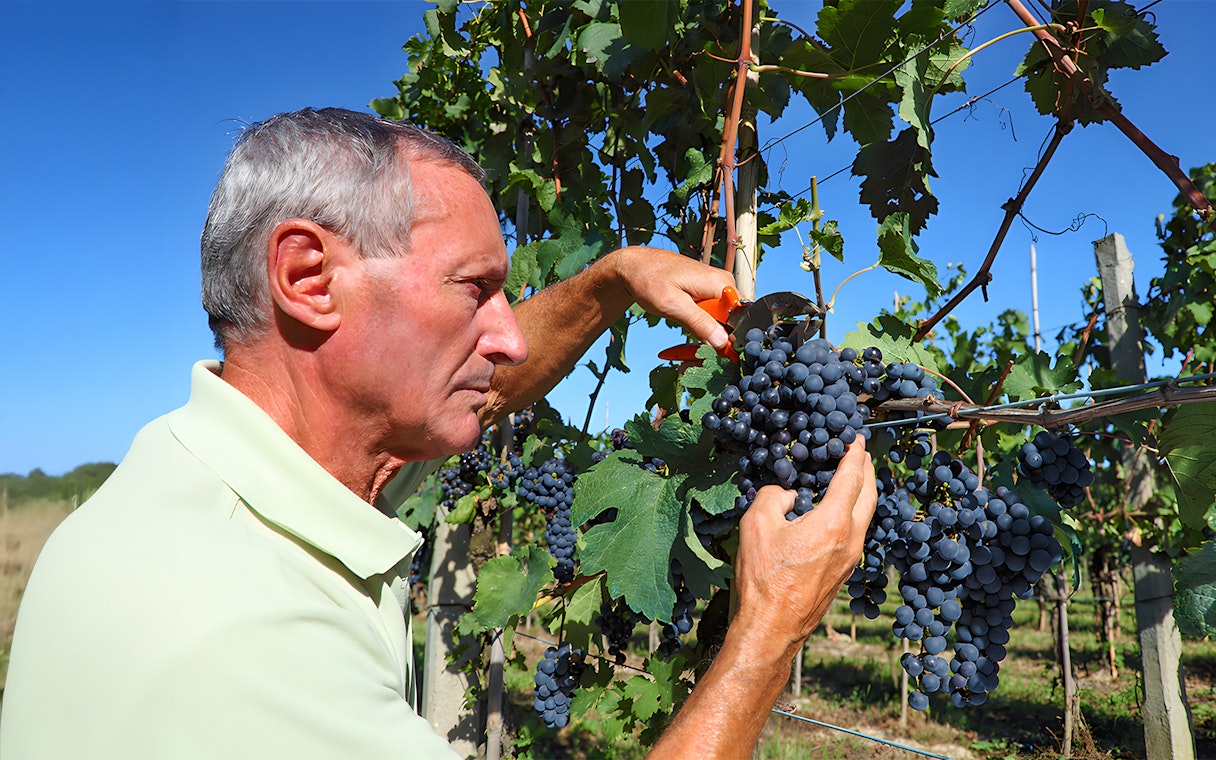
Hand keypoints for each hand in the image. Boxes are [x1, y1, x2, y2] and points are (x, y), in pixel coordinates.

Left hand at [604, 246, 735, 352]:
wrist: (635, 267)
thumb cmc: (649, 279)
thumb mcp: (672, 305)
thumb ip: (699, 323)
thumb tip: (722, 342)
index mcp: (720, 284)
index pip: (741, 318)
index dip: (729, 338)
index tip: (714, 351)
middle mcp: (723, 284)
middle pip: (732, 321)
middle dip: (715, 337)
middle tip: (694, 345)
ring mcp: (716, 288)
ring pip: (721, 320)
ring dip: (706, 331)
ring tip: (685, 328)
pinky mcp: (708, 293)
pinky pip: (712, 315)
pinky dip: (700, 324)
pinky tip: (686, 321)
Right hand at [732, 439, 877, 652]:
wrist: (771, 629)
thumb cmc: (763, 579)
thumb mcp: (755, 525)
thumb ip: (773, 496)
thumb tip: (787, 496)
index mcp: (834, 523)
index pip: (852, 477)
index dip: (855, 454)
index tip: (856, 439)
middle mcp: (851, 540)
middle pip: (870, 496)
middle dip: (867, 471)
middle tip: (860, 455)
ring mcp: (850, 559)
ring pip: (865, 517)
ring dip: (861, 493)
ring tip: (850, 480)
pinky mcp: (842, 573)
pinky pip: (855, 533)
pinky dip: (852, 514)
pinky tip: (835, 514)